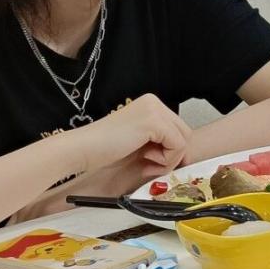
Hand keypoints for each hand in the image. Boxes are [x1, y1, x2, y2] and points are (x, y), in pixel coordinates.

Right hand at [69, 94, 189, 180]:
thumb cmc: (104, 150)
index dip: (172, 152)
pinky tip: (145, 160)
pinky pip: (178, 145)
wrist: (83, 150)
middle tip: (151, 166)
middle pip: (184, 134)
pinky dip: (166, 160)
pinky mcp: (154, 121)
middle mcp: (154, 102)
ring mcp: (154, 109)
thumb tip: (186, 156)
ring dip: (169, 160)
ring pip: (184, 140)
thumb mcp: (140, 144)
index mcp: (150, 105)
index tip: (156, 163)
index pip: (178, 129)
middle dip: (172, 156)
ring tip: (146, 163)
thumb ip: (161, 145)